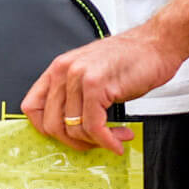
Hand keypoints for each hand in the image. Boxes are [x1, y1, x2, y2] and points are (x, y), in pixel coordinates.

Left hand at [21, 20, 184, 154]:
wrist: (157, 44)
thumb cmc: (129, 60)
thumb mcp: (91, 74)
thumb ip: (75, 96)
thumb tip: (69, 129)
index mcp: (58, 69)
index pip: (31, 107)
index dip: (44, 129)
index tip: (63, 137)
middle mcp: (64, 71)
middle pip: (51, 124)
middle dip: (74, 142)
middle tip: (93, 143)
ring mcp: (79, 77)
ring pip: (73, 128)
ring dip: (96, 141)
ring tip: (114, 137)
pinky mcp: (97, 86)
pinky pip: (94, 126)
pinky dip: (107, 141)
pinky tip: (118, 139)